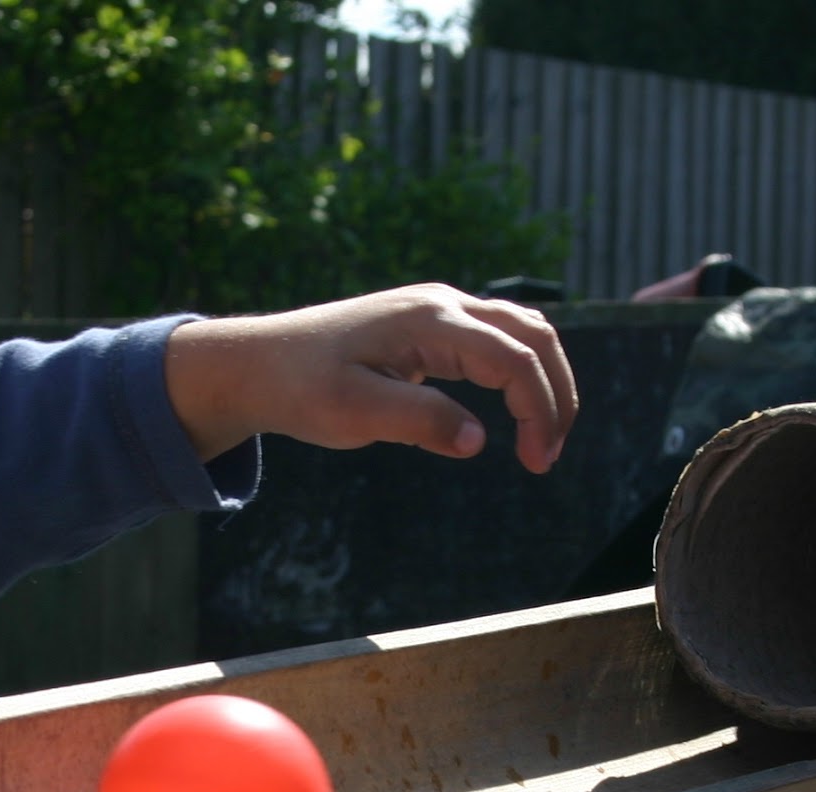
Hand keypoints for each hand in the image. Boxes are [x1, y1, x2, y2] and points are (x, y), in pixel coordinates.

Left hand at [164, 284, 578, 473]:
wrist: (258, 363)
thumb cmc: (300, 388)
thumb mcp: (353, 414)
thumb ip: (419, 423)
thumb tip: (478, 440)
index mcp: (430, 321)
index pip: (514, 360)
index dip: (538, 412)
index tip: (537, 463)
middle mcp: (442, 304)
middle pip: (535, 335)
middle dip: (557, 395)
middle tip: (550, 455)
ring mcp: (438, 310)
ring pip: (522, 332)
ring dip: (545, 382)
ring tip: (542, 438)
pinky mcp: (431, 326)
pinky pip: (497, 340)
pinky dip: (521, 375)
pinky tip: (514, 416)